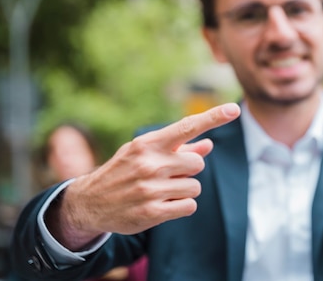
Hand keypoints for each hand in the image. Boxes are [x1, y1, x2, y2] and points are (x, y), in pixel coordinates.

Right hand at [46, 103, 240, 249]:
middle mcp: (149, 164)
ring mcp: (150, 189)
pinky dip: (182, 206)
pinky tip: (164, 205)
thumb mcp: (144, 153)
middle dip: (188, 171)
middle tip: (168, 175)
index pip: (187, 127)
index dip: (213, 117)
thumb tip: (208, 144)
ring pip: (194, 187)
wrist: (89, 202)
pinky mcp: (151, 212)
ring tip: (161, 191)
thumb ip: (178, 149)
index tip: (233, 109)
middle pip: (197, 164)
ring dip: (184, 190)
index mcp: (148, 144)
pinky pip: (189, 206)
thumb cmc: (124, 171)